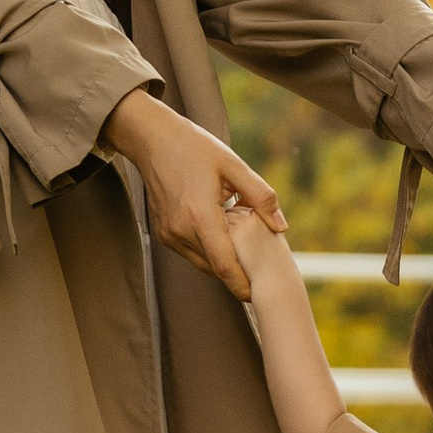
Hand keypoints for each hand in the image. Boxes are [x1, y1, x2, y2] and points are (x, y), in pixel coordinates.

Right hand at [102, 89, 286, 293]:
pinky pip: (191, 252)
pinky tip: (221, 234)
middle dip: (237, 272)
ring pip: (202, 263)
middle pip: (215, 269)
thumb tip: (280, 226)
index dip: (243, 285)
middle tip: (260, 270)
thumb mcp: (233, 165)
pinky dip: (208, 251)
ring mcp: (169, 235)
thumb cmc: (194, 147)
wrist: (152, 140)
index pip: (225, 266)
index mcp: (200, 216)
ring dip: (223, 262)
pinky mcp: (164, 233)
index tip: (259, 293)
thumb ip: (260, 196)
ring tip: (243, 249)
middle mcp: (181, 231)